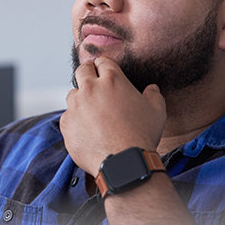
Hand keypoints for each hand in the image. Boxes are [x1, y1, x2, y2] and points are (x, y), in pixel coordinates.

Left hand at [60, 56, 166, 175]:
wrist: (124, 162)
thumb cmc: (142, 136)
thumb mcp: (157, 112)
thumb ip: (153, 95)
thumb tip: (152, 89)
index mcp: (113, 80)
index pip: (102, 61)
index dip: (104, 66)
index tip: (104, 71)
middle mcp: (90, 89)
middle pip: (82, 70)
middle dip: (87, 73)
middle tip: (93, 83)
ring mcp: (76, 106)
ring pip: (73, 94)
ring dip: (80, 99)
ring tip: (92, 112)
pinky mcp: (67, 124)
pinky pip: (67, 117)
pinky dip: (75, 121)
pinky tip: (87, 130)